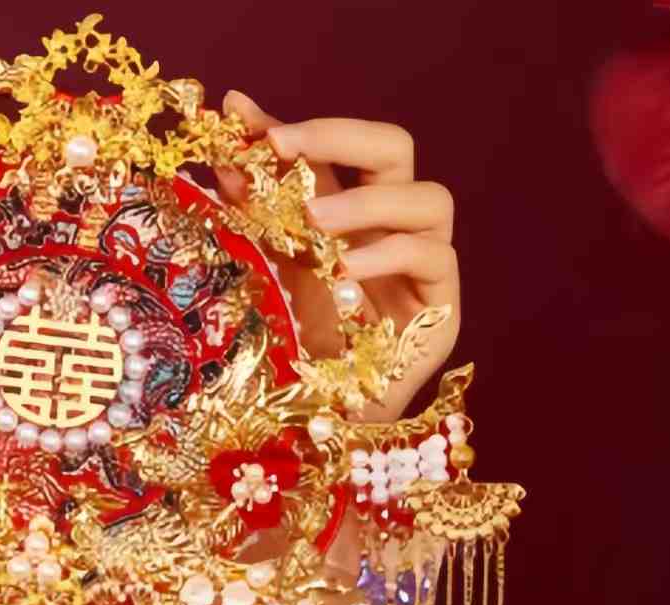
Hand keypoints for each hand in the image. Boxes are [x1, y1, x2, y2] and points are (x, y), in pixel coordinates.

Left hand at [217, 91, 460, 419]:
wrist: (329, 422)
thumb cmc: (305, 351)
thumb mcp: (274, 274)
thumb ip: (259, 217)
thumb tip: (225, 155)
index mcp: (354, 214)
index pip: (335, 150)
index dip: (293, 128)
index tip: (242, 118)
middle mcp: (395, 228)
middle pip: (395, 149)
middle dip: (339, 136)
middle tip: (283, 145)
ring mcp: (427, 264)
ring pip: (429, 198)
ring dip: (368, 201)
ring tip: (315, 220)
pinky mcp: (444, 306)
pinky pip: (435, 257)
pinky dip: (388, 256)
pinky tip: (346, 270)